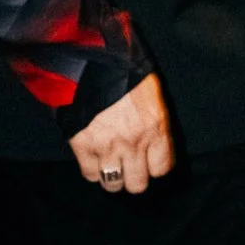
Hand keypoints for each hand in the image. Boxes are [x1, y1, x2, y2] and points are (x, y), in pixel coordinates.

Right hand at [69, 74, 172, 193]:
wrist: (93, 60)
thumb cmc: (126, 72)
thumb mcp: (151, 94)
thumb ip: (155, 122)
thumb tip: (154, 143)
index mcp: (155, 127)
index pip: (162, 168)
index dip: (154, 168)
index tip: (148, 163)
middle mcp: (134, 142)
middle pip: (138, 184)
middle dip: (133, 178)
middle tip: (128, 168)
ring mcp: (108, 146)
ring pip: (113, 184)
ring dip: (112, 177)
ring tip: (110, 166)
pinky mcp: (83, 146)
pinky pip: (90, 175)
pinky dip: (92, 170)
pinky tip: (94, 159)